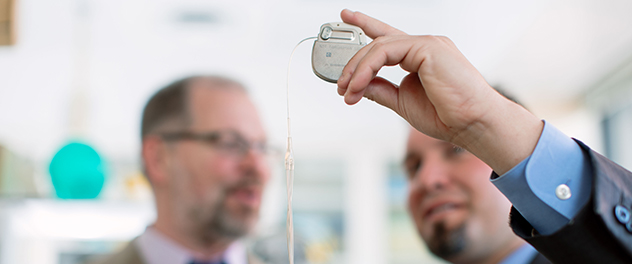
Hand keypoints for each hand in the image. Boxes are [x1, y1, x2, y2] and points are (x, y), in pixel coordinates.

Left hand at [338, 9, 542, 173]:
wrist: (472, 124)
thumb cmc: (446, 115)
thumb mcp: (402, 102)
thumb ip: (382, 90)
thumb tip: (360, 86)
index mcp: (420, 57)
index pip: (389, 36)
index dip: (366, 23)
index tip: (347, 15)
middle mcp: (424, 46)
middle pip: (378, 43)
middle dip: (354, 65)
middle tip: (341, 88)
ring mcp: (427, 44)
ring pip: (379, 46)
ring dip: (357, 70)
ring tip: (348, 91)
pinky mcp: (428, 47)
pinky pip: (386, 51)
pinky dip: (368, 68)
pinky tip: (360, 84)